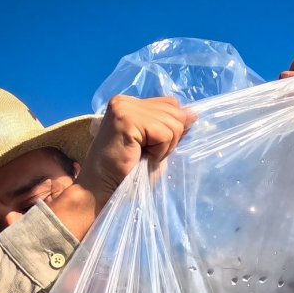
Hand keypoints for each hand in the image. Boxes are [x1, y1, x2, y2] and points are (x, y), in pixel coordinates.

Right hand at [75, 96, 194, 211]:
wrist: (100, 191)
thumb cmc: (126, 176)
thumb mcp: (156, 149)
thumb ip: (171, 129)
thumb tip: (193, 114)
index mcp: (131, 104)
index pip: (171, 104)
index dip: (174, 128)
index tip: (155, 149)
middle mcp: (126, 101)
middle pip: (175, 110)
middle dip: (171, 139)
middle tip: (147, 155)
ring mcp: (124, 108)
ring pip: (173, 123)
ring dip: (164, 147)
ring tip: (143, 156)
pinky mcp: (126, 119)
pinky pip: (163, 133)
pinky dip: (159, 151)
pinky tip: (141, 157)